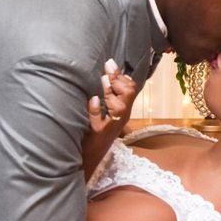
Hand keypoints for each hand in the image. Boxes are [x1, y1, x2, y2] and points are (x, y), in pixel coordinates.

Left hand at [82, 59, 137, 179]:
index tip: (110, 63)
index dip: (122, 75)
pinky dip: (96, 110)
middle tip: (106, 70)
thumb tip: (106, 73)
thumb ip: (108, 94)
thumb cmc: (95, 130)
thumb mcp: (105, 111)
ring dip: (110, 92)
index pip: (131, 89)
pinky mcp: (98, 134)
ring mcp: (110, 126)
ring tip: (102, 81)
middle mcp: (120, 117)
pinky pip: (99, 122)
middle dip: (118, 80)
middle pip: (129, 95)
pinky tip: (93, 100)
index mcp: (122, 110)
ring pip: (118, 107)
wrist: (90, 157)